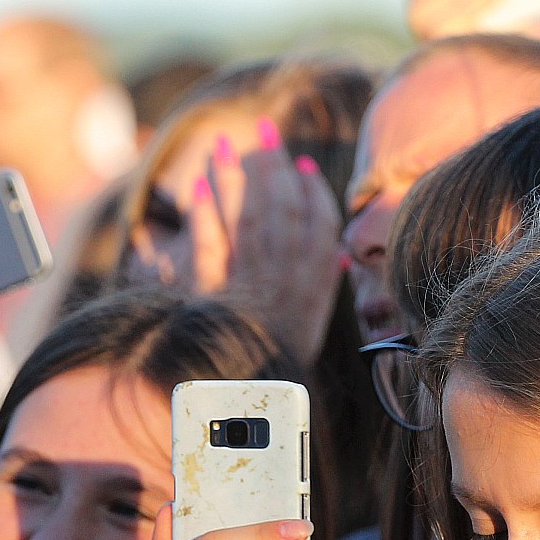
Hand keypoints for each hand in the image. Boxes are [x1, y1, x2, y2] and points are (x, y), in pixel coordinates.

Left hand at [186, 123, 343, 366]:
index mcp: (314, 296)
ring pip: (250, 226)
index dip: (312, 194)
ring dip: (238, 182)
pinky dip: (208, 221)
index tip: (300, 164)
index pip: (321, 232)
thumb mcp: (308, 332)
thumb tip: (338, 255)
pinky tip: (202, 191)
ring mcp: (252, 294)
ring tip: (226, 144)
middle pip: (284, 217)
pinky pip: (212, 255)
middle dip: (274, 169)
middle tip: (264, 131)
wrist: (237, 408)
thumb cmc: (274, 368)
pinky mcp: (214, 305)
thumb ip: (321, 290)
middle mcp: (287, 290)